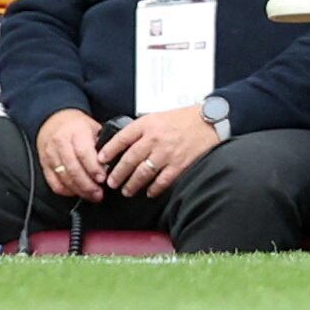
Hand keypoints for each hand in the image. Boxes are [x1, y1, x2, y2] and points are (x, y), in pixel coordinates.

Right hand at [33, 109, 107, 201]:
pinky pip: (54, 183)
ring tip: (91, 196)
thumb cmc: (77, 127)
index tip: (102, 179)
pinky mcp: (44, 165)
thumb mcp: (93, 127)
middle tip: (99, 194)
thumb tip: (114, 162)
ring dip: (79, 190)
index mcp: (76, 131)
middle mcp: (61, 142)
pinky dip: (66, 191)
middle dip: (88, 185)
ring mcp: (51, 154)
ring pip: (64, 178)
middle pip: (73, 168)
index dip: (93, 168)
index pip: (84, 152)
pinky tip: (76, 192)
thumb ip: (102, 144)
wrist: (54, 121)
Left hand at [101, 106, 217, 196]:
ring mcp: (167, 153)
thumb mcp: (159, 116)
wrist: (209, 121)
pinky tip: (149, 192)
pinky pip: (161, 181)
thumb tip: (125, 144)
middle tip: (111, 182)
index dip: (109, 150)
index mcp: (148, 124)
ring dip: (132, 184)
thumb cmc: (184, 119)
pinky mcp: (179, 165)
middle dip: (118, 173)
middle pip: (130, 159)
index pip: (122, 138)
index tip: (101, 160)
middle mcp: (155, 138)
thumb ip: (143, 129)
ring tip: (126, 190)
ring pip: (143, 173)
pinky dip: (153, 189)